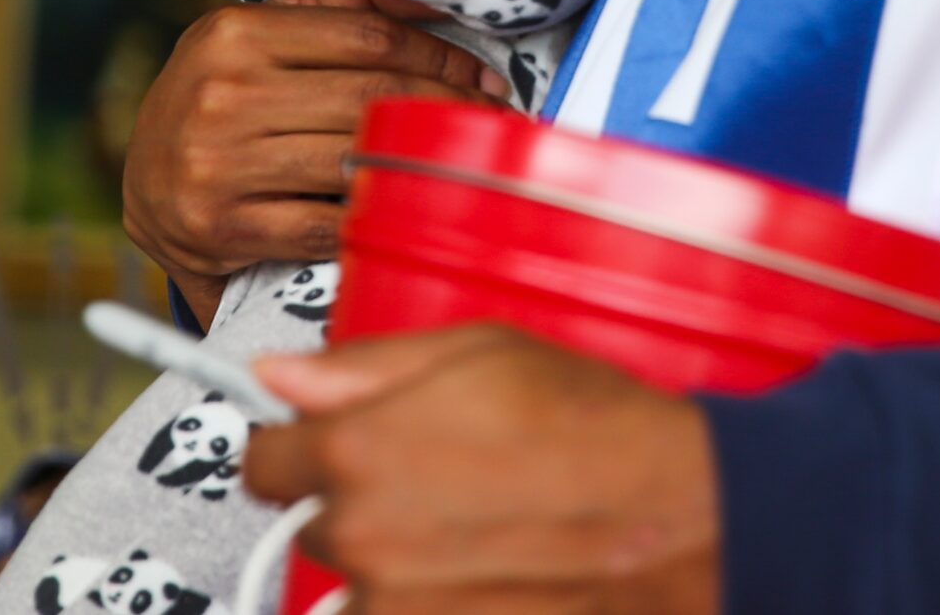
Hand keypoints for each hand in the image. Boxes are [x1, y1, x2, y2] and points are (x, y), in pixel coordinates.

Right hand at [121, 0, 509, 328]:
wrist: (145, 188)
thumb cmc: (224, 98)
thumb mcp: (258, 37)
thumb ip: (334, 6)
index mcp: (236, 33)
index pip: (367, 37)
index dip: (439, 57)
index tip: (482, 78)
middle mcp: (223, 93)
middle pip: (370, 98)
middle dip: (445, 111)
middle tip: (492, 124)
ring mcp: (217, 163)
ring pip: (352, 160)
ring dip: (419, 166)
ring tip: (464, 164)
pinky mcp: (221, 226)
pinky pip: (323, 225)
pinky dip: (372, 219)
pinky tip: (406, 209)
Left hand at [246, 327, 720, 614]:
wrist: (674, 516)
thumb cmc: (593, 429)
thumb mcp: (479, 351)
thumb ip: (362, 366)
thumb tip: (284, 372)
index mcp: (359, 451)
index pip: (264, 461)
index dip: (295, 442)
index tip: (317, 440)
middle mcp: (365, 540)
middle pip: (318, 523)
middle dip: (363, 499)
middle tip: (441, 476)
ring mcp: (399, 610)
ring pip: (360, 586)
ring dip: (397, 563)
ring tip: (477, 527)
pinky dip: (432, 601)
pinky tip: (491, 567)